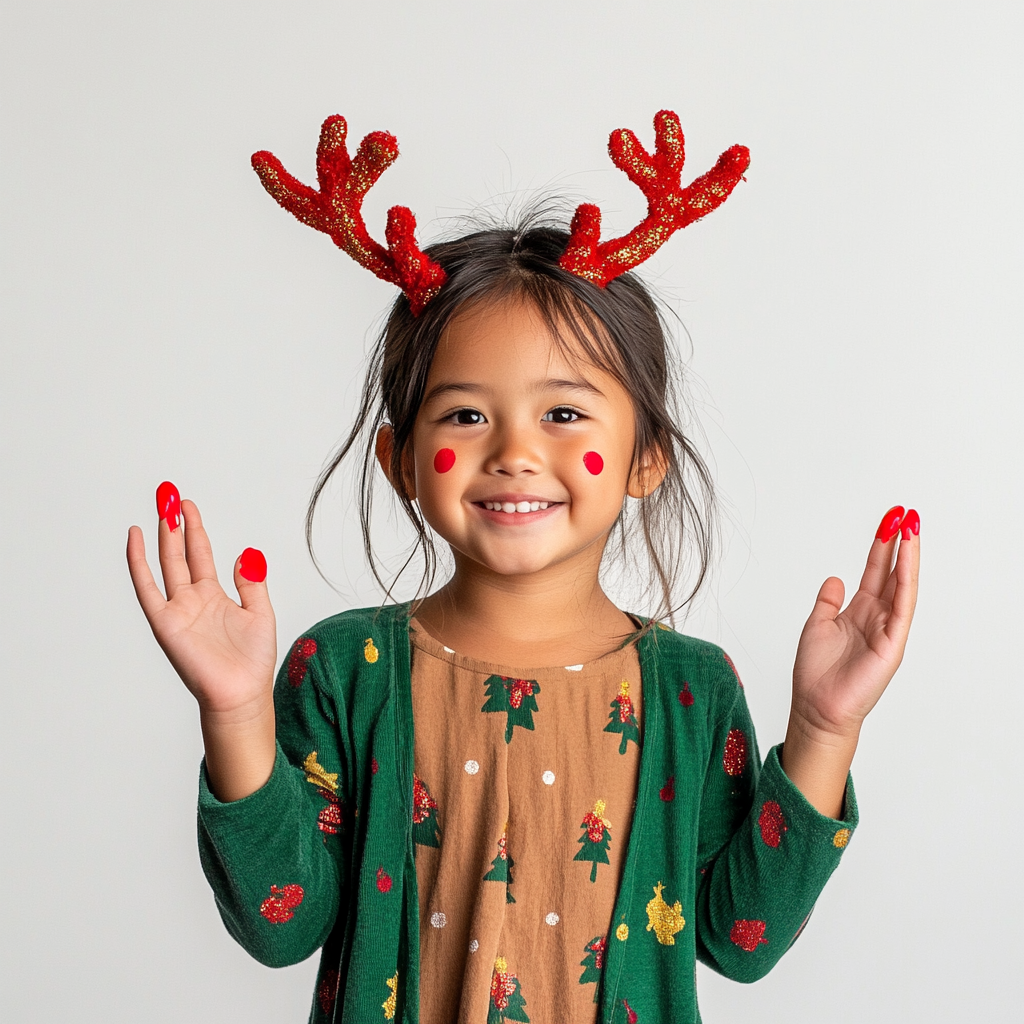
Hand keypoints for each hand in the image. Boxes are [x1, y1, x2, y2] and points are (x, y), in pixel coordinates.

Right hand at [127, 483, 277, 799]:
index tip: (189, 505)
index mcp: (215, 596)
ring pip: (166, 563)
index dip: (196, 529)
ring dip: (162, 535)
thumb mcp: (262, 613)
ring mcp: (178, 609)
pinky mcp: (166, 623)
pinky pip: (148, 588)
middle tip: (169, 494)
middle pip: (180, 552)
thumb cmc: (252, 662)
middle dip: (175, 522)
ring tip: (160, 506)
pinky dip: (139, 564)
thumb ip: (252, 582)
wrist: (241, 694)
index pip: (202, 553)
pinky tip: (136, 540)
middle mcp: (193, 599)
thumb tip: (247, 554)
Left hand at [782, 506, 919, 815]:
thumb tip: (834, 578)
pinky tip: (907, 559)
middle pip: (893, 572)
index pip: (876, 571)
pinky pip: (903, 606)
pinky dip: (906, 581)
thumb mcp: (817, 625)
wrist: (817, 708)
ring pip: (903, 585)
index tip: (889, 519)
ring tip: (911, 528)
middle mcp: (877, 617)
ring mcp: (888, 630)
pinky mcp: (893, 644)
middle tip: (906, 513)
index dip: (882, 545)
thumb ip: (828, 601)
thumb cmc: (816, 674)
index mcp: (860, 611)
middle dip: (900, 542)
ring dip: (908, 556)